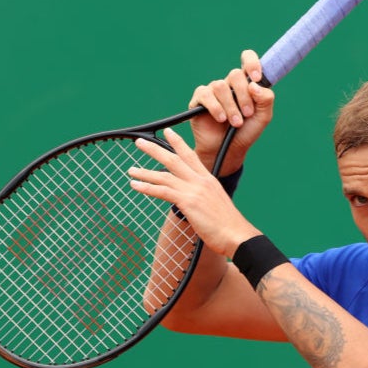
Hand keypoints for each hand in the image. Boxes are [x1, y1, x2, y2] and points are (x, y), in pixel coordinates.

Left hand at [129, 128, 260, 257]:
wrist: (237, 234)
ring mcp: (194, 190)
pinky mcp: (188, 201)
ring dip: (145, 172)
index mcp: (209, 179)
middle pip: (174, 159)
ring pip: (164, 174)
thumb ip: (204, 198)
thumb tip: (195, 203)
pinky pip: (162, 191)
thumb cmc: (229, 225)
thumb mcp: (217, 204)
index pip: (191, 155)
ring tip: (130, 169)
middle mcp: (201, 181)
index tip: (168, 132)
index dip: (178, 142)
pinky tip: (135, 185)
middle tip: (140, 142)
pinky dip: (147, 187)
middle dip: (155, 149)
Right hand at [189, 50, 274, 174]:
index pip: (247, 59)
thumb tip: (255, 85)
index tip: (257, 78)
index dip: (252, 63)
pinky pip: (206, 94)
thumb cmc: (246, 132)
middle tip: (247, 114)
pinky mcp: (199, 100)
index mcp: (246, 83)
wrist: (229, 150)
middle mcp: (229, 84)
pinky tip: (221, 119)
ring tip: (235, 123)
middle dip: (243, 96)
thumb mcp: (263, 117)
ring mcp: (213, 91)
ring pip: (220, 86)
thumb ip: (266, 99)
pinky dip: (215, 107)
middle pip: (235, 75)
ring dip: (231, 106)